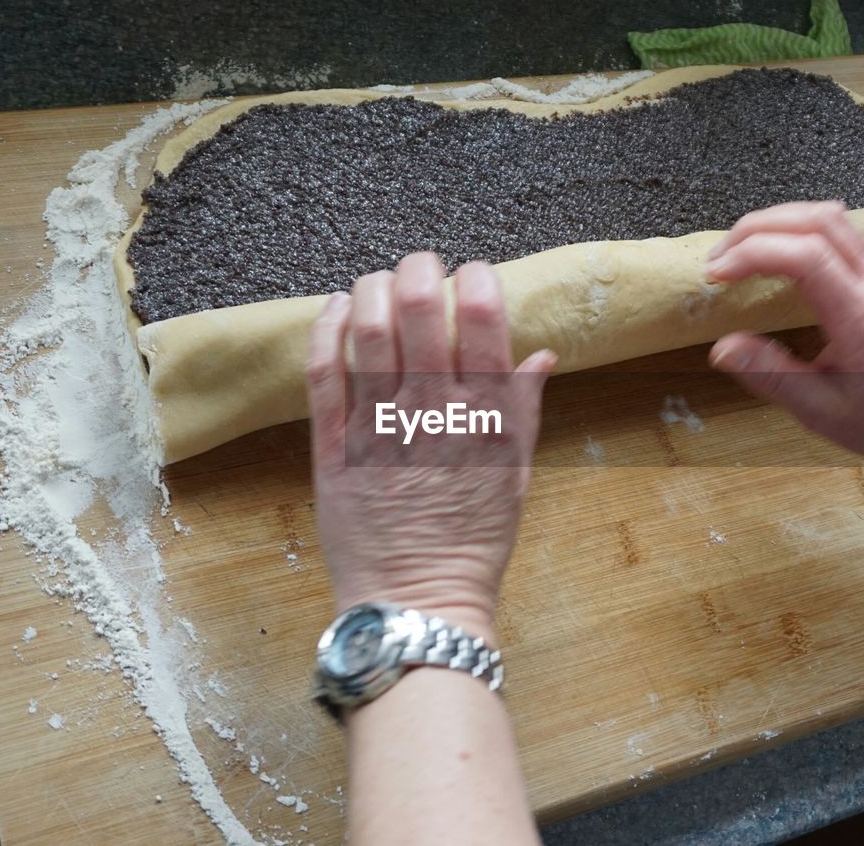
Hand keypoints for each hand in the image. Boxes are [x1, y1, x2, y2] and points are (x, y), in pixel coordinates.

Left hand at [307, 252, 555, 641]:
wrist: (415, 598)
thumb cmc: (472, 542)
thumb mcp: (515, 475)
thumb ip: (523, 410)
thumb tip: (540, 353)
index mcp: (482, 417)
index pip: (482, 322)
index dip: (477, 281)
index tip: (473, 274)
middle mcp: (430, 412)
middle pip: (419, 311)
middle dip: (420, 270)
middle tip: (421, 264)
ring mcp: (377, 425)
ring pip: (368, 330)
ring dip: (372, 289)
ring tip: (378, 282)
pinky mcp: (332, 444)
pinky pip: (323, 371)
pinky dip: (327, 329)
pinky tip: (335, 310)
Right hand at [705, 201, 863, 467]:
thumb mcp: (824, 414)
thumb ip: (774, 377)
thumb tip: (723, 347)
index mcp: (861, 318)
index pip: (806, 255)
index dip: (753, 253)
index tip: (715, 276)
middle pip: (816, 219)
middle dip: (755, 229)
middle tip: (716, 263)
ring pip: (828, 216)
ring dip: (775, 223)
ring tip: (737, 255)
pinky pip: (836, 231)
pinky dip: (795, 231)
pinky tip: (772, 258)